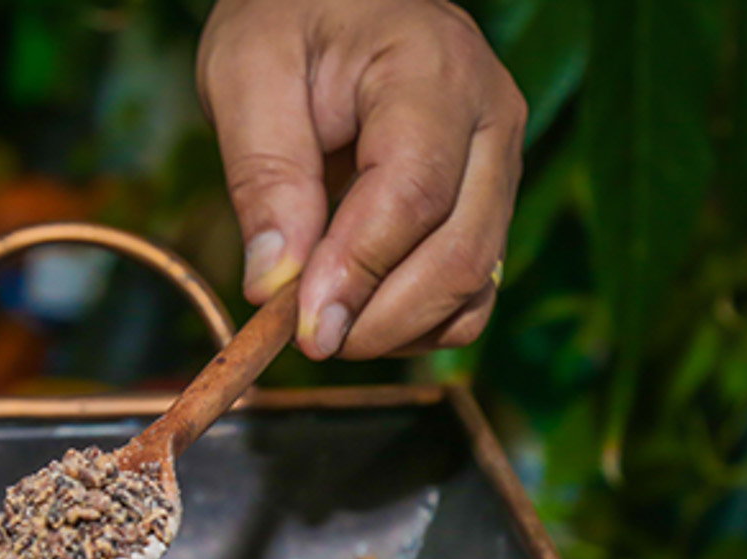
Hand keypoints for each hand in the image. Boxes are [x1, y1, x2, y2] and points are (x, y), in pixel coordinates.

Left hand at [198, 0, 526, 359]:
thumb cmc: (289, 22)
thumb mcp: (246, 75)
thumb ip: (263, 176)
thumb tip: (273, 285)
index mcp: (433, 69)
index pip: (413, 193)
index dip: (357, 271)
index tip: (301, 325)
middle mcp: (490, 118)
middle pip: (459, 252)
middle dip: (379, 317)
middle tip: (305, 339)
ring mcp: (500, 164)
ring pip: (475, 281)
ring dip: (398, 328)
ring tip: (323, 322)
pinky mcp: (490, 202)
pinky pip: (475, 289)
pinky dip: (421, 322)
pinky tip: (361, 312)